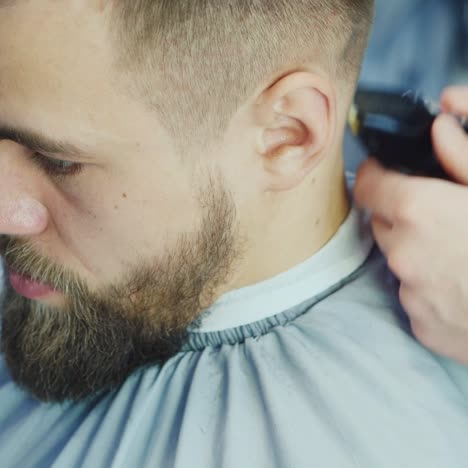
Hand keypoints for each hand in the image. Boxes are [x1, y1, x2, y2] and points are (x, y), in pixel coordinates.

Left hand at [353, 86, 467, 364]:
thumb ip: (464, 157)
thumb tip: (439, 128)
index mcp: (418, 212)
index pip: (368, 185)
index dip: (375, 174)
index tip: (385, 171)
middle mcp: (403, 253)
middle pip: (383, 223)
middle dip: (402, 215)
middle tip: (440, 215)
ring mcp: (410, 294)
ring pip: (399, 261)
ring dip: (418, 253)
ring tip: (461, 256)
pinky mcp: (422, 326)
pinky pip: (415, 298)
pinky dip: (430, 290)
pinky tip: (464, 290)